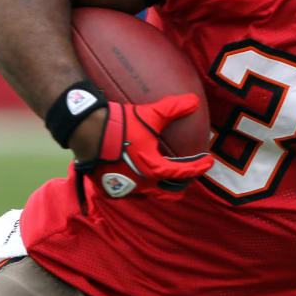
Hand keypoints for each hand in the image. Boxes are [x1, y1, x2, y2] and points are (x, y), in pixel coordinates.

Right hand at [74, 94, 213, 199]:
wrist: (86, 131)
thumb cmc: (120, 125)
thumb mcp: (150, 115)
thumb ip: (174, 108)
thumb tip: (194, 101)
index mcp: (154, 169)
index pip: (184, 173)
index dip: (199, 167)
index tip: (208, 162)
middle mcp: (141, 185)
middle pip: (168, 195)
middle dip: (179, 188)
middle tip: (185, 177)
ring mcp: (124, 190)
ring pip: (148, 195)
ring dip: (157, 187)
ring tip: (161, 176)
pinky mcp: (108, 189)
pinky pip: (128, 193)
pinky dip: (136, 186)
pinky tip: (136, 176)